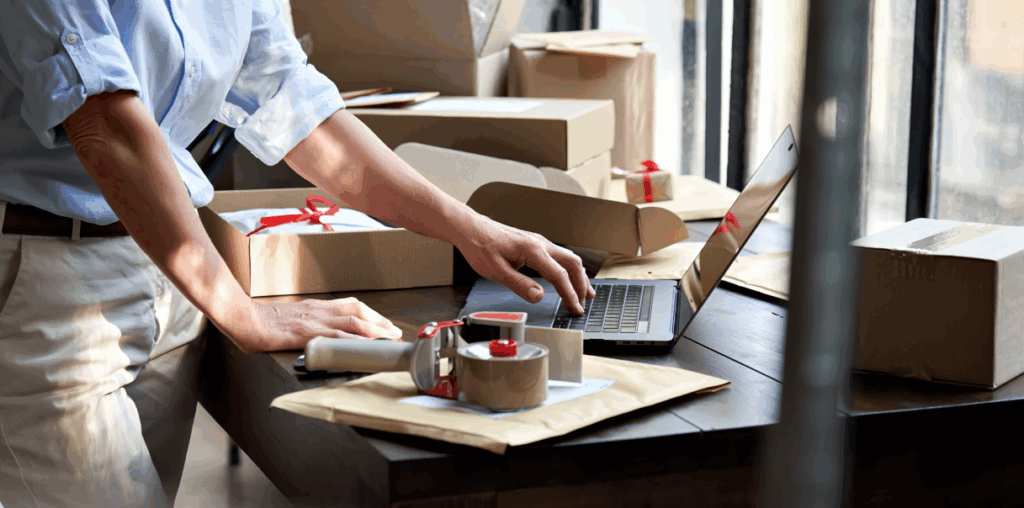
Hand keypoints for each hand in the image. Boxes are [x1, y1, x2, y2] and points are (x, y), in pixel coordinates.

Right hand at [235, 297, 402, 352]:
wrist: (243, 318)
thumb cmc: (260, 322)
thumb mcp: (288, 319)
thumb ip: (302, 325)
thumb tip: (312, 336)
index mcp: (314, 307)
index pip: (348, 305)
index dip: (369, 314)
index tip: (382, 322)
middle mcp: (318, 310)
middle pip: (357, 310)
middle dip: (379, 320)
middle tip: (394, 331)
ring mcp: (314, 320)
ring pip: (353, 321)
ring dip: (375, 329)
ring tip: (389, 338)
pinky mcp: (308, 333)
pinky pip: (338, 336)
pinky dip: (355, 340)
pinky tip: (366, 346)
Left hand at [456, 215, 594, 314]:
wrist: (470, 228)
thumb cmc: (479, 245)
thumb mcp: (496, 271)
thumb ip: (519, 285)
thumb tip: (538, 296)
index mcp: (532, 250)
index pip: (559, 275)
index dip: (570, 294)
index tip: (575, 309)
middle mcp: (539, 243)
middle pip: (572, 263)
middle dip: (581, 284)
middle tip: (584, 303)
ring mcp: (538, 242)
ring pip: (567, 258)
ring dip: (578, 275)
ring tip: (584, 292)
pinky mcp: (533, 243)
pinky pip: (558, 256)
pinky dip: (568, 269)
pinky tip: (567, 276)